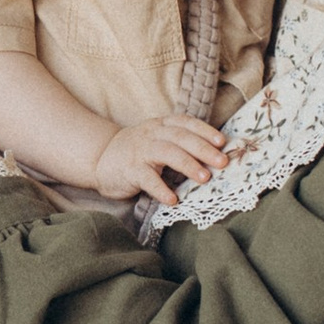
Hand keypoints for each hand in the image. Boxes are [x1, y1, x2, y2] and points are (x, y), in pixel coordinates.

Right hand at [90, 113, 228, 201]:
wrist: (101, 159)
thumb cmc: (138, 152)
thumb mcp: (158, 140)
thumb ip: (180, 144)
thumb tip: (215, 155)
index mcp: (161, 125)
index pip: (186, 123)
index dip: (205, 130)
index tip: (223, 142)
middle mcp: (152, 134)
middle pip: (181, 138)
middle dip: (204, 149)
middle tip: (222, 162)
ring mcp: (140, 151)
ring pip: (167, 153)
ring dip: (188, 165)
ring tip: (205, 178)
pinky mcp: (130, 170)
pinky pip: (147, 179)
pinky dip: (161, 189)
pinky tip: (173, 200)